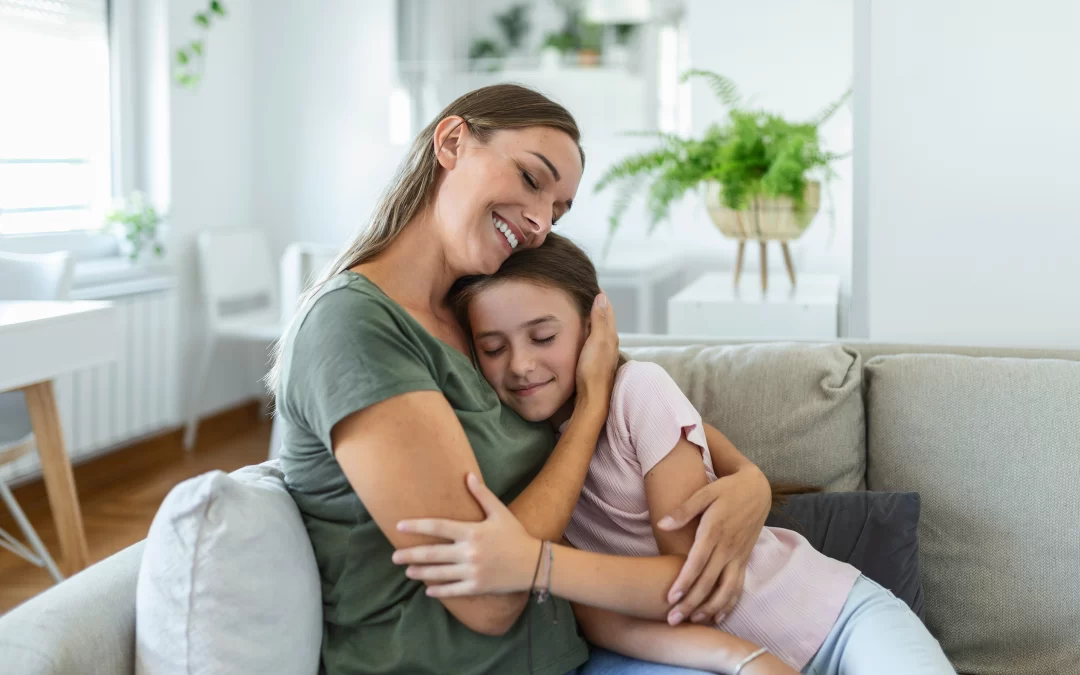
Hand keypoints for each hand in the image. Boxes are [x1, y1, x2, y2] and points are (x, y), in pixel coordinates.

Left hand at [394, 473, 540, 596]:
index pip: (438, 527)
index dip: (417, 526)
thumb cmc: (515, 535)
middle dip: (411, 555)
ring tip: (407, 571)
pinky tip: (428, 590)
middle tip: (394, 556)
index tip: (399, 525)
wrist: (534, 563)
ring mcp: (473, 571)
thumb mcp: (500, 512)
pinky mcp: (477, 586)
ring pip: (440, 573)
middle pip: (433, 553)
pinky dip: (440, 591)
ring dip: (421, 572)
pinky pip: (453, 590)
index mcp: (472, 532)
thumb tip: (468, 475)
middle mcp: (469, 552)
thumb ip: (482, 495)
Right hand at [574, 292, 618, 412]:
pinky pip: (594, 340)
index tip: (592, 283)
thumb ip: (600, 321)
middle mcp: (609, 344)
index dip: (601, 297)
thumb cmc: (593, 371)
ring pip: (600, 330)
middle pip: (605, 319)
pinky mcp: (596, 362)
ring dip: (594, 318)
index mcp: (610, 336)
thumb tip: (601, 297)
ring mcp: (603, 354)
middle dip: (598, 305)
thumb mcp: (596, 342)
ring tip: (584, 308)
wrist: (592, 399)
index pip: (607, 310)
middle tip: (587, 292)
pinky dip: (589, 330)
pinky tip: (583, 333)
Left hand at [659, 466, 769, 624]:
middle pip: (709, 582)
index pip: (698, 562)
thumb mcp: (705, 492)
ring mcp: (738, 556)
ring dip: (710, 608)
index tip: (671, 598)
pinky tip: (718, 617)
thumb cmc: (727, 490)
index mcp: (715, 531)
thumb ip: (684, 510)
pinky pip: (739, 586)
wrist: (758, 489)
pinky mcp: (744, 560)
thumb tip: (662, 525)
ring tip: (694, 621)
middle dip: (691, 603)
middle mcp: (728, 548)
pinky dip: (730, 604)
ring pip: (726, 590)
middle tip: (673, 620)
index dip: (685, 581)